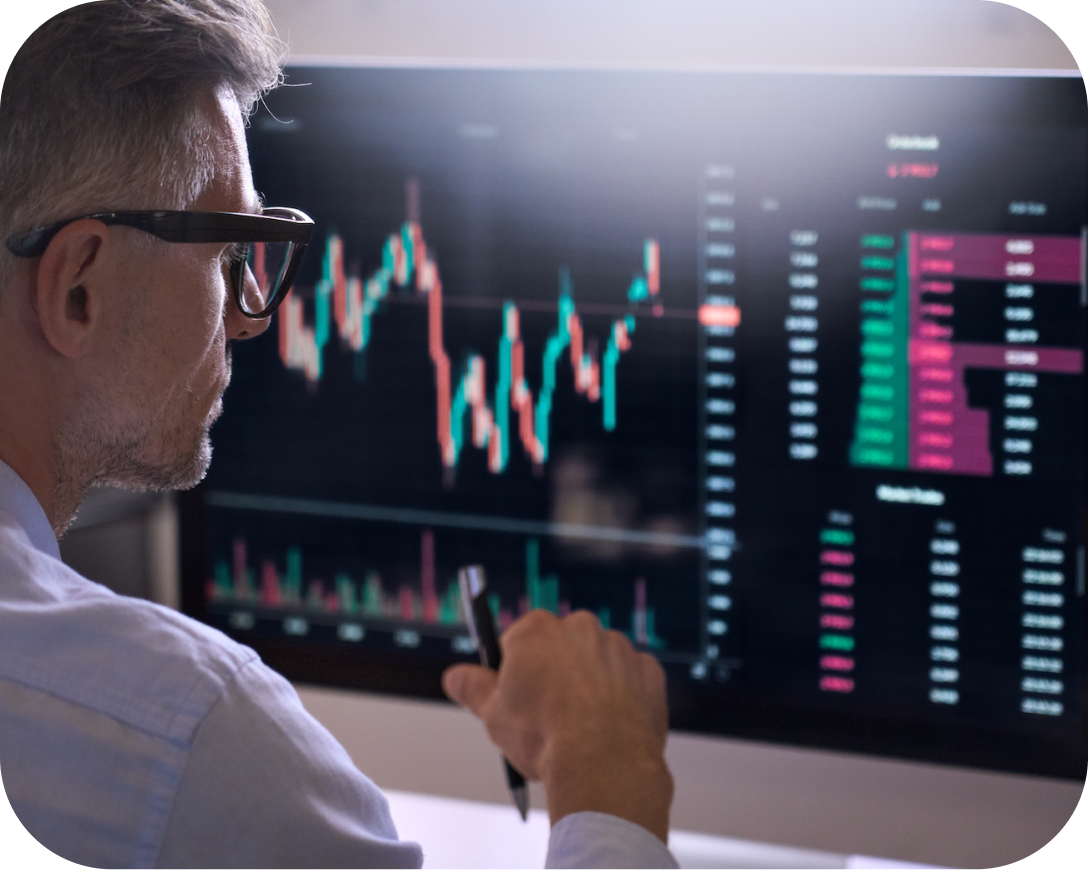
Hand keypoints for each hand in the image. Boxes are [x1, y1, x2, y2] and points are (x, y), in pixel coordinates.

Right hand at [442, 609, 673, 841]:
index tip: (519, 696)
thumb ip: (472, 687)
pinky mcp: (647, 670)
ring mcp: (617, 646)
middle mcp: (579, 627)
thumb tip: (454, 677)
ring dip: (590, 683)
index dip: (516, 672)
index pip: (518, 641)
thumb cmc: (544, 738)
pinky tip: (610, 725)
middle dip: (555, 672)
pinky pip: (631, 678)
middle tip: (549, 714)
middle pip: (560, 646)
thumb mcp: (492, 714)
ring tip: (583, 726)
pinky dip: (623, 696)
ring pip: (598, 661)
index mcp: (536, 630)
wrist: (602, 765)